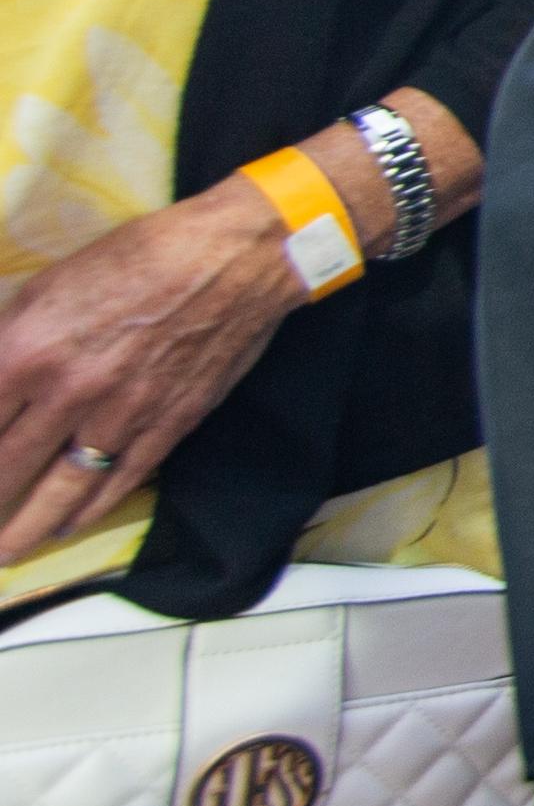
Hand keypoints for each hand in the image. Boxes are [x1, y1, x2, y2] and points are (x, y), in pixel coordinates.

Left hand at [0, 188, 311, 559]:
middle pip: (7, 464)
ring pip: (60, 487)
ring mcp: (121, 414)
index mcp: (28, 348)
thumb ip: (11, 334)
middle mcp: (68, 391)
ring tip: (7, 552)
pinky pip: (120, 479)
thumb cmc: (141, 253)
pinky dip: (90, 508)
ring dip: (27, 527)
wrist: (239, 257)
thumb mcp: (52, 282)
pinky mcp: (168, 425)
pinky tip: (69, 525)